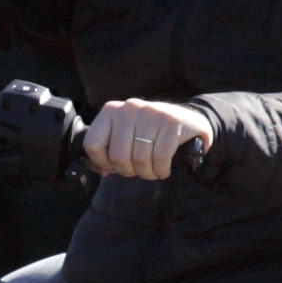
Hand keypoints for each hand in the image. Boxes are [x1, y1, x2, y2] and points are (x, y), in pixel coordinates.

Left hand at [78, 97, 215, 180]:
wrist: (188, 120)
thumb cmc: (151, 133)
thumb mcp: (126, 135)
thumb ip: (110, 150)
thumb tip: (101, 170)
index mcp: (111, 111)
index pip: (93, 144)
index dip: (103, 162)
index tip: (115, 166)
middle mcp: (129, 109)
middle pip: (118, 157)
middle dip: (129, 171)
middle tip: (139, 170)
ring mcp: (151, 114)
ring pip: (140, 159)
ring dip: (147, 173)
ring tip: (153, 170)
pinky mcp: (172, 123)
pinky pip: (160, 158)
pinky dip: (161, 170)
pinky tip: (163, 169)